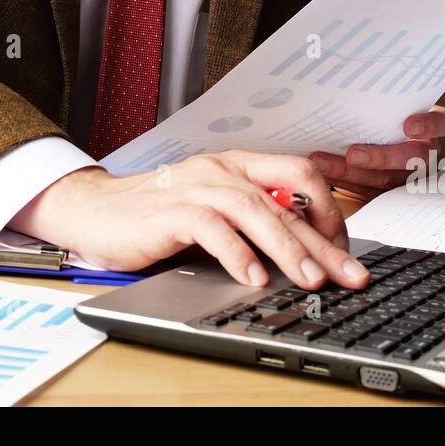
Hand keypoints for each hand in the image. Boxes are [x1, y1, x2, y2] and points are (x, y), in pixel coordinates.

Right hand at [9, 151, 370, 289]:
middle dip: (325, 241)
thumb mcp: (213, 212)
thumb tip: (303, 253)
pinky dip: (236, 254)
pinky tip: (253, 277)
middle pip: (288, 198)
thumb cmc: (155, 216)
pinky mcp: (171, 211)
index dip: (331, 210)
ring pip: (256, 210)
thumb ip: (251, 222)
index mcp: (238, 165)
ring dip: (288, 248)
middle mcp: (222, 170)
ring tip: (311, 280)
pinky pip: (212, 228)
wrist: (95, 212)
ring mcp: (197, 186)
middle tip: (350, 274)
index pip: (302, 173)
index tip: (345, 249)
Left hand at [307, 105, 444, 201]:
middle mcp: (423, 152)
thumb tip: (347, 82)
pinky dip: (342, 180)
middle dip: (382, 157)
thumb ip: (376, 101)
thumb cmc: (377, 116)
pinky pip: (366, 190)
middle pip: (414, 159)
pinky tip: (322, 170)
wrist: (364, 137)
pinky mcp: (385, 192)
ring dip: (351, 171)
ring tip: (323, 162)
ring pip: (385, 179)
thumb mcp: (383, 106)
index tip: (409, 126)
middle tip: (353, 154)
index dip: (430, 125)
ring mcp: (405, 175)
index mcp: (429, 127)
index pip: (443, 123)